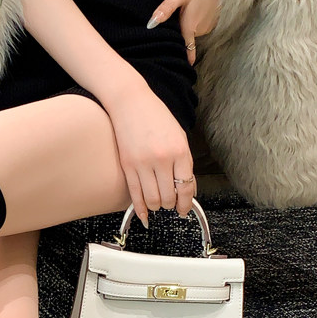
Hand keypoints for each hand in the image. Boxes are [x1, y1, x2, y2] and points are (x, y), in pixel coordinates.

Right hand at [100, 72, 194, 223]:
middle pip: (168, 197)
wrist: (130, 102)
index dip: (186, 203)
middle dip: (170, 205)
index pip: (186, 187)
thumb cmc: (156, 116)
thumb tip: (188, 188)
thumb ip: (184, 162)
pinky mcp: (128, 166)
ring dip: (156, 206)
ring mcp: (143, 164)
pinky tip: (144, 215)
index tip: (184, 209)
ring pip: (152, 199)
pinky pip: (135, 194)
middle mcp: (162, 159)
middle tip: (170, 204)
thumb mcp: (179, 136)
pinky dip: (140, 209)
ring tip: (157, 203)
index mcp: (179, 151)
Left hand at [147, 0, 222, 64]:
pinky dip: (197, 18)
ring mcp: (209, 24)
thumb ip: (166, 9)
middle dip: (181, 30)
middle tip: (177, 18)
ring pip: (194, 30)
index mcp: (191, 25)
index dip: (185, 57)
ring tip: (187, 9)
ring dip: (190, 22)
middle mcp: (201, 28)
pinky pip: (201, 24)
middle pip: (187, 36)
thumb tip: (151, 24)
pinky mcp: (214, 18)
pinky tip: (196, 6)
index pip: (187, 48)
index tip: (184, 68)